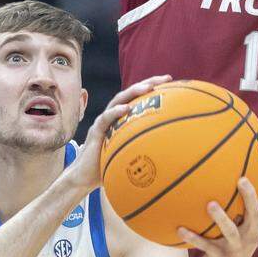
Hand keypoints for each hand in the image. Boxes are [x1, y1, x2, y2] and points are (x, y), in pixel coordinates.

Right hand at [66, 75, 171, 190]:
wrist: (84, 178)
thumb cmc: (108, 169)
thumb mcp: (132, 158)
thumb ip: (146, 152)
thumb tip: (172, 157)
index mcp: (123, 120)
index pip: (139, 99)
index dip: (155, 90)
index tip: (173, 83)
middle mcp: (113, 117)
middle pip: (131, 94)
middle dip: (149, 83)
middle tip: (166, 78)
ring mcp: (104, 122)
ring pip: (118, 100)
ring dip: (133, 92)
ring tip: (147, 87)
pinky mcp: (95, 131)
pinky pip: (105, 118)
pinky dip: (116, 112)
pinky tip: (126, 108)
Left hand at [179, 161, 257, 256]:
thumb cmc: (235, 241)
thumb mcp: (245, 226)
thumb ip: (242, 205)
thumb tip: (232, 172)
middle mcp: (252, 234)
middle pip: (255, 213)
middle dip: (249, 196)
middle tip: (241, 179)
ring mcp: (237, 247)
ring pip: (231, 231)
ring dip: (221, 218)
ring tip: (210, 204)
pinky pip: (205, 245)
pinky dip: (193, 237)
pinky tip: (179, 229)